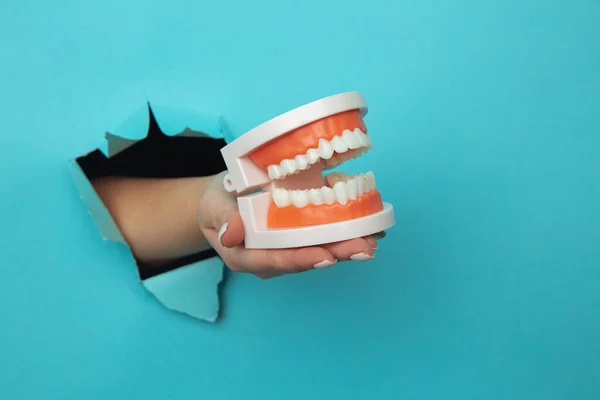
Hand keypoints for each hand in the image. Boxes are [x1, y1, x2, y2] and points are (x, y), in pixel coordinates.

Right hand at [198, 171, 383, 278]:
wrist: (226, 196)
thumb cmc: (217, 202)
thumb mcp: (211, 206)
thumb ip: (222, 219)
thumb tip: (232, 235)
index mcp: (247, 256)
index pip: (275, 260)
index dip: (302, 259)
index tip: (326, 256)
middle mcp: (272, 257)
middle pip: (306, 258)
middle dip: (337, 253)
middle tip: (365, 249)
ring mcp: (289, 246)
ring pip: (320, 248)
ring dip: (348, 244)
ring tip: (373, 239)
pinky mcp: (301, 233)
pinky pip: (324, 234)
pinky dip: (348, 229)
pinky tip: (370, 225)